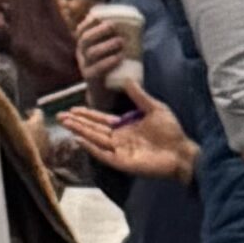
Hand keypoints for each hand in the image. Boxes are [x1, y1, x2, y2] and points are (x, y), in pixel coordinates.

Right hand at [64, 90, 198, 185]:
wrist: (183, 152)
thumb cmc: (172, 132)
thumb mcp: (154, 108)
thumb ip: (139, 96)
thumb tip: (126, 79)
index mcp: (125, 127)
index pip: (100, 120)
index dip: (86, 114)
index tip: (72, 108)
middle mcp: (120, 140)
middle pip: (94, 130)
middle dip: (77, 122)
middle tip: (60, 115)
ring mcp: (121, 152)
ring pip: (96, 140)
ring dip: (81, 132)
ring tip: (66, 123)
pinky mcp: (125, 163)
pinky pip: (105, 155)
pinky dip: (92, 148)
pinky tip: (80, 139)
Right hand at [73, 2, 146, 92]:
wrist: (105, 94)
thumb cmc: (111, 68)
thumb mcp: (109, 52)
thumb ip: (114, 40)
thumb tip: (131, 25)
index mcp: (84, 46)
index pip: (81, 31)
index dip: (89, 23)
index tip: (100, 17)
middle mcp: (82, 55)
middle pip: (85, 39)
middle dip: (99, 30)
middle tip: (114, 27)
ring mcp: (85, 67)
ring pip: (92, 52)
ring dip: (107, 45)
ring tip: (121, 41)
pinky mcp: (91, 79)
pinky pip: (97, 69)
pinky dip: (109, 61)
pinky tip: (119, 57)